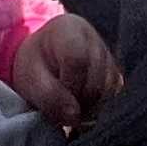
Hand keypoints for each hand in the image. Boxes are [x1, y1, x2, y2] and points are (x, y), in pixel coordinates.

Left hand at [12, 11, 124, 132]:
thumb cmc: (35, 64)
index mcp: (69, 29)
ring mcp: (108, 56)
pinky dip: (97, 107)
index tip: (58, 100)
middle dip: (78, 103)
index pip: (78, 60)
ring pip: (108, 92)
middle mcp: (94, 39)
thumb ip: (49, 95)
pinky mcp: (116, 73)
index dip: (69, 87)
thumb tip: (74, 116)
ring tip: (69, 104)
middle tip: (61, 108)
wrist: (43, 58)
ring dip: (89, 108)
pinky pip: (113, 96)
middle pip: (96, 81)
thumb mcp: (30, 77)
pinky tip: (80, 103)